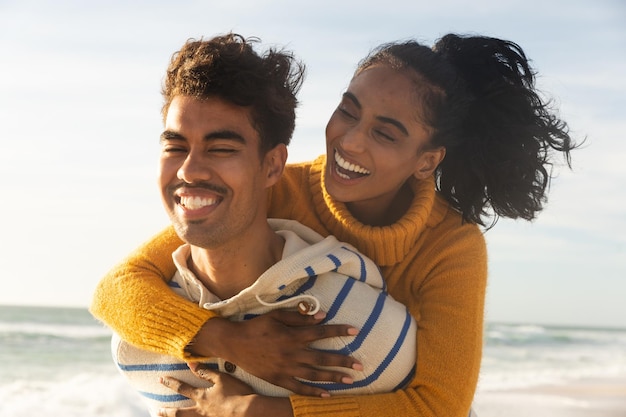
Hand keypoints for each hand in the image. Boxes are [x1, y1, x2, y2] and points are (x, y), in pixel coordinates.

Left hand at [158, 368, 291, 416]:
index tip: (161, 379)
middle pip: (179, 413)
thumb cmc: (237, 393)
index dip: (171, 383)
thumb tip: (191, 363)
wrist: (249, 411)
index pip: (182, 388)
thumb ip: (206, 372)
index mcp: (202, 396)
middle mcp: (201, 410)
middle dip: (167, 411)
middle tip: (157, 410)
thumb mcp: (222, 378)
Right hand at [190, 310, 360, 396]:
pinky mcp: (279, 379)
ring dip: (333, 378)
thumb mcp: (277, 315)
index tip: (355, 331)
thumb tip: (322, 315)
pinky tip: (327, 395)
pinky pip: (299, 388)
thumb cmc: (257, 326)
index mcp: (292, 335)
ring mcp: (286, 368)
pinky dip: (314, 392)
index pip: (320, 333)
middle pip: (322, 358)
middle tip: (360, 365)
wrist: (234, 343)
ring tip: (351, 380)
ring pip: (314, 375)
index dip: (338, 331)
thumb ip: (299, 317)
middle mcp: (292, 353)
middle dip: (343, 361)